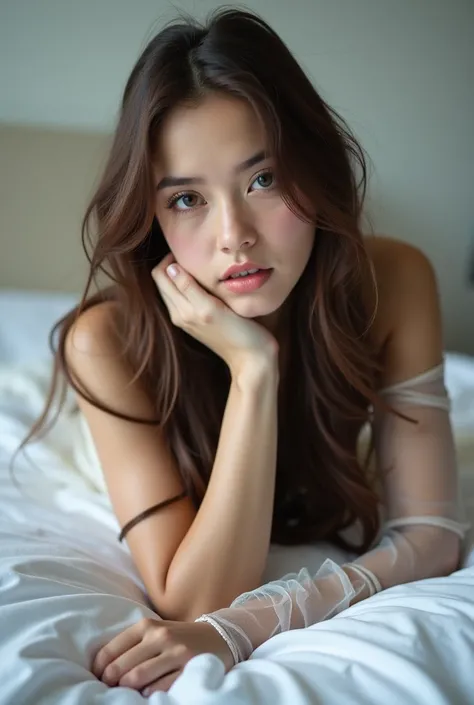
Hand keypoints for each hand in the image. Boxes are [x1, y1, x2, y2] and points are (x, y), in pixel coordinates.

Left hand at [91, 617, 233, 695]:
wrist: (218, 635)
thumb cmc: (178, 637)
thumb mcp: (155, 632)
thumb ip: (132, 645)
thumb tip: (103, 669)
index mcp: (147, 625)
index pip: (111, 650)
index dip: (99, 668)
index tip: (98, 678)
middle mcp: (160, 636)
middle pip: (122, 667)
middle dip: (111, 682)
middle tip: (109, 689)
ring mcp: (175, 651)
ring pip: (138, 677)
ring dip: (128, 689)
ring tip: (126, 692)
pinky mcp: (188, 667)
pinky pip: (160, 687)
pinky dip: (149, 693)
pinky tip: (147, 693)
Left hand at [152, 254, 277, 376]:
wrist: (252, 359)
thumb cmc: (238, 333)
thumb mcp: (211, 308)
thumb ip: (189, 288)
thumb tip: (170, 268)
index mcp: (180, 309)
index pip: (161, 274)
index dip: (171, 258)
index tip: (191, 249)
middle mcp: (179, 314)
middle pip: (164, 280)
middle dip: (173, 264)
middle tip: (197, 254)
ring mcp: (188, 319)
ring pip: (174, 288)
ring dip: (182, 274)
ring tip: (203, 266)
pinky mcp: (198, 322)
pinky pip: (185, 297)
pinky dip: (190, 285)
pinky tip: (208, 281)